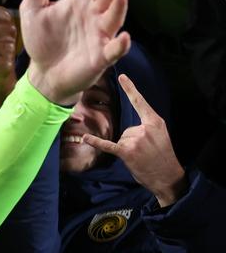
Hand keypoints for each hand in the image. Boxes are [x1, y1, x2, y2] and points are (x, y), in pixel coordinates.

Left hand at [21, 0, 137, 104]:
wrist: (42, 73)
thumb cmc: (41, 39)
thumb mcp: (34, 7)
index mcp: (81, 0)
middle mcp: (94, 15)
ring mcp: (99, 35)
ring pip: (113, 19)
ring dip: (118, 8)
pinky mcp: (99, 57)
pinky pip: (113, 50)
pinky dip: (119, 44)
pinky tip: (123, 37)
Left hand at [82, 74, 187, 206]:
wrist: (167, 176)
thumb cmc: (162, 155)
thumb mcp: (160, 135)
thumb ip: (146, 128)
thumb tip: (128, 131)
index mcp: (155, 122)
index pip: (140, 102)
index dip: (130, 88)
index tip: (121, 76)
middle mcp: (145, 128)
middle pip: (126, 128)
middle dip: (131, 141)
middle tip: (145, 151)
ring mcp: (135, 140)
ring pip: (121, 138)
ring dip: (127, 148)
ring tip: (140, 156)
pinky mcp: (126, 152)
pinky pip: (108, 145)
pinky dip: (96, 142)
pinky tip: (85, 138)